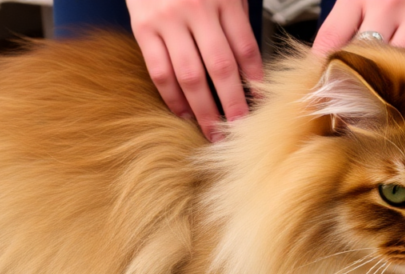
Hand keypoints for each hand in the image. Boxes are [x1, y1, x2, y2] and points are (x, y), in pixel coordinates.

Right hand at [127, 0, 264, 141]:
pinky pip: (160, 71)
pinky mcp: (143, 28)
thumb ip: (236, 18)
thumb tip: (250, 67)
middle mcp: (196, 9)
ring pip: (190, 76)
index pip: (245, 48)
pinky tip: (184, 113)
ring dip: (204, 109)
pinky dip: (173, 97)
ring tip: (213, 131)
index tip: (261, 105)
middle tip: (240, 129)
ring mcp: (168, 20)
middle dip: (232, 103)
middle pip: (221, 68)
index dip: (255, 81)